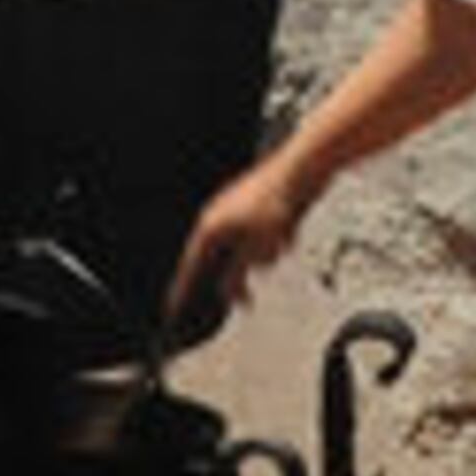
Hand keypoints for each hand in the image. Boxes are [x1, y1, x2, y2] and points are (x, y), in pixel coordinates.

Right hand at [167, 153, 311, 341]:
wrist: (302, 167)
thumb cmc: (275, 200)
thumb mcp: (256, 248)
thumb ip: (238, 272)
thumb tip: (227, 291)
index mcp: (211, 225)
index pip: (191, 265)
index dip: (182, 288)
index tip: (173, 308)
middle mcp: (220, 216)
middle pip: (223, 260)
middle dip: (239, 276)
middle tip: (247, 302)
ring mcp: (240, 209)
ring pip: (248, 249)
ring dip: (264, 254)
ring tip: (281, 242)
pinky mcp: (261, 206)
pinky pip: (265, 235)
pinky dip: (276, 239)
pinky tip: (290, 231)